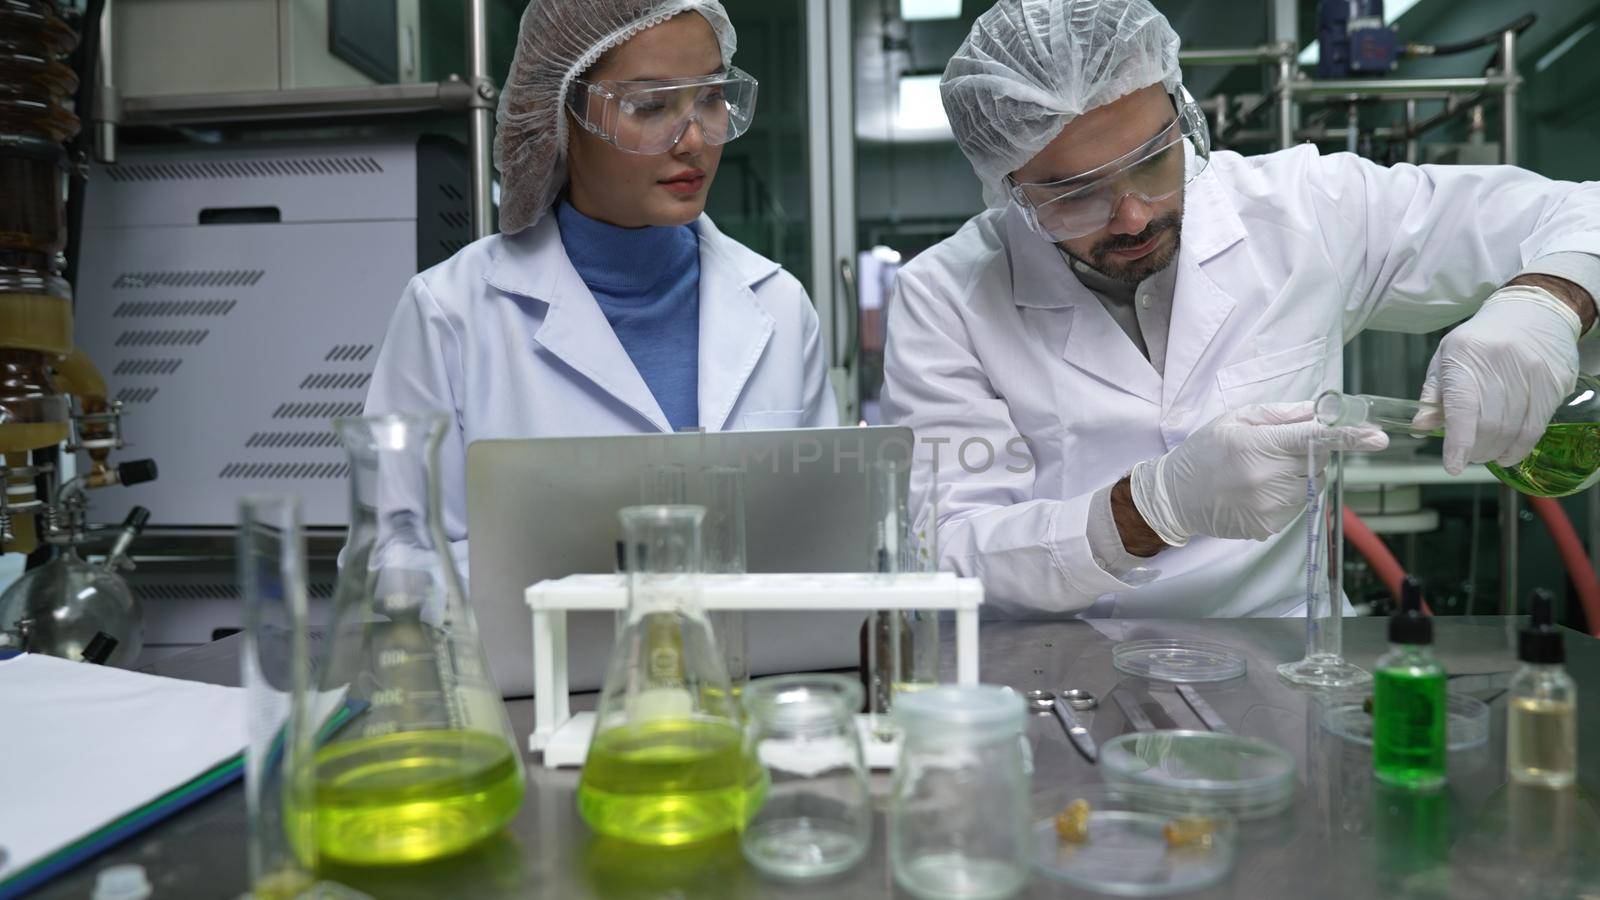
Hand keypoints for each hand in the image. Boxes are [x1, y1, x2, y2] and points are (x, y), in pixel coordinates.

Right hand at [1130, 402, 1387, 543]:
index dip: (1349, 436)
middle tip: (1282, 450)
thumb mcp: (1235, 420)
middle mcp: (1267, 478)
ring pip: (1312, 486)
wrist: (1175, 497)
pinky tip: (1262, 491)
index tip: (1377, 437)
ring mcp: (1269, 506)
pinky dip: (1290, 496)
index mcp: (1257, 446)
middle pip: (1317, 462)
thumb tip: (1318, 411)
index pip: (1313, 439)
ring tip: (1266, 472)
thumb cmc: (1203, 453)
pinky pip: (1298, 506)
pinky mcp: (1269, 526)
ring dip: (1301, 476)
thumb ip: (1279, 415)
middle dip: (1312, 452)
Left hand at [1411, 284, 1581, 474]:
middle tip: (1466, 456)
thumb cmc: (1481, 339)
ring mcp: (1532, 374)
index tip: (1452, 465)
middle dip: (1475, 449)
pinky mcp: (1554, 384)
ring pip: (1512, 429)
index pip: (1462, 407)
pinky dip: (1519, 448)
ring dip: (1495, 451)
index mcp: (1466, 357)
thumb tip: (1420, 426)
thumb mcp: (1447, 356)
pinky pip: (1536, 427)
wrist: (1533, 312)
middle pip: (1489, 424)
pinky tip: (1506, 455)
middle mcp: (1501, 365)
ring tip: (1484, 454)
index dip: (1458, 442)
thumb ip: (1433, 393)